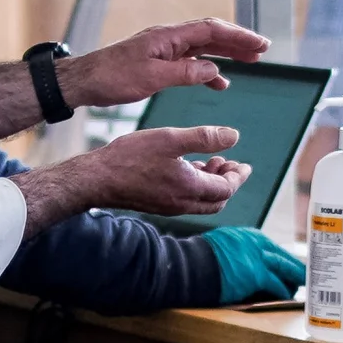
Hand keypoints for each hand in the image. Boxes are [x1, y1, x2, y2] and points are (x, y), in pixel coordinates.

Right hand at [16, 125, 242, 232]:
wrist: (98, 178)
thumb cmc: (132, 157)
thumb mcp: (172, 139)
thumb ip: (205, 138)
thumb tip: (234, 136)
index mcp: (191, 188)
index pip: (226, 189)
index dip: (238, 176)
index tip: (245, 165)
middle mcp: (183, 203)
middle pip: (217, 200)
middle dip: (228, 182)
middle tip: (231, 163)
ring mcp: (169, 207)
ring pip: (202, 201)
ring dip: (212, 184)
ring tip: (212, 161)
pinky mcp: (158, 204)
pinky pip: (186, 200)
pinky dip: (196, 186)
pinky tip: (188, 167)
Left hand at [60, 19, 270, 110]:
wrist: (85, 80)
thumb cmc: (113, 77)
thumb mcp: (152, 78)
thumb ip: (185, 73)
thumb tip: (214, 69)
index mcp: (168, 37)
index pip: (212, 31)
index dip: (239, 36)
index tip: (260, 44)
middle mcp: (169, 38)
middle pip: (212, 35)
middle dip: (239, 42)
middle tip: (263, 50)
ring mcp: (165, 49)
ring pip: (204, 48)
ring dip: (227, 54)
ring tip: (251, 63)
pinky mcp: (159, 61)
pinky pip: (191, 62)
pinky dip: (207, 70)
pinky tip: (220, 82)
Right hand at [203, 226, 306, 304]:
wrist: (188, 267)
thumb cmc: (198, 262)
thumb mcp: (221, 247)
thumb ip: (238, 252)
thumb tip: (247, 265)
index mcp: (246, 236)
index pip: (272, 247)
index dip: (284, 258)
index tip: (291, 266)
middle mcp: (255, 243)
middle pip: (283, 256)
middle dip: (296, 268)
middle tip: (306, 276)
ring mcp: (257, 257)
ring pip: (285, 268)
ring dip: (295, 279)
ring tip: (302, 287)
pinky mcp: (256, 275)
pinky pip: (276, 285)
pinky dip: (283, 292)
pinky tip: (287, 297)